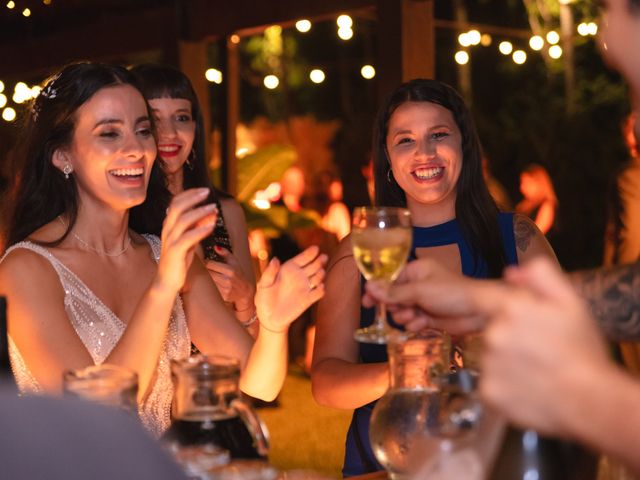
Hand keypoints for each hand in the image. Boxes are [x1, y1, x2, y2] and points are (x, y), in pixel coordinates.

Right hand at [156, 188, 216, 293]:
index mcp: (168, 226)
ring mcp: (170, 241)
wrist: (167, 282)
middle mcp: (167, 230)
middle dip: (193, 198)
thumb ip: (196, 227)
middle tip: (207, 192)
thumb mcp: (189, 241)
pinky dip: (200, 230)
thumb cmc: (178, 261)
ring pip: (183, 220)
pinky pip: (188, 238)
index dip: (189, 194)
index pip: (175, 203)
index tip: (203, 190)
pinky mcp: (175, 252)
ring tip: (213, 209)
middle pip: (177, 207)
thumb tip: (209, 213)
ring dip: (200, 212)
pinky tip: (211, 225)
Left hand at [205, 247, 255, 309]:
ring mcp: (225, 289)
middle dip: (207, 270)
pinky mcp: (223, 296)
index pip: (210, 264)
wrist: (245, 291)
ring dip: (209, 278)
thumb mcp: (235, 261)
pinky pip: (213, 288)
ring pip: (210, 281)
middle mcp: (228, 280)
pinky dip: (213, 285)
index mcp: (231, 270)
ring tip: (214, 275)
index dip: (206, 262)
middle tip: (208, 268)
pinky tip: (218, 284)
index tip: (206, 261)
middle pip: (208, 273)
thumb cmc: (239, 274)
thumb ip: (225, 253)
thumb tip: (216, 247)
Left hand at [255, 246, 326, 332]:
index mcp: (289, 269)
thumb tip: (276, 259)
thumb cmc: (264, 298)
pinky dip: (321, 289)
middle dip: (320, 261)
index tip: (316, 249)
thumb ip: (269, 272)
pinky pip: (318, 292)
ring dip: (320, 274)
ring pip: (318, 277)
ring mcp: (305, 287)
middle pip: (314, 265)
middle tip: (323, 257)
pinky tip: (320, 287)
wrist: (269, 317)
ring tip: (319, 273)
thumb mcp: (263, 284)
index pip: (302, 258)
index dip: (310, 253)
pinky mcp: (308, 299)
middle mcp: (299, 276)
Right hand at [362, 258, 491, 333]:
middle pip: (393, 297)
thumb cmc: (452, 293)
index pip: (390, 279)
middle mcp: (418, 284)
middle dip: (396, 306)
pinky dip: (415, 324)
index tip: (367, 302)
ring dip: (405, 316)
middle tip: (403, 309)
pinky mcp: (429, 317)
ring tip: (416, 316)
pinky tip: (424, 323)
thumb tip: (369, 286)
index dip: (378, 291)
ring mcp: (423, 301)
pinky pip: (411, 321)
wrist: (479, 312)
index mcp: (416, 270)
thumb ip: (394, 291)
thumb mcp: (420, 290)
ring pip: (400, 311)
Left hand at [480, 257, 610, 436]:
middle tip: (539, 352)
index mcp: (511, 309)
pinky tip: (528, 389)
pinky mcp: (488, 393)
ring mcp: (489, 365)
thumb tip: (512, 272)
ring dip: (506, 364)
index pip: (485, 302)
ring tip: (536, 372)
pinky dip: (505, 388)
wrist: (591, 401)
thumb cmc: (582, 351)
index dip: (504, 315)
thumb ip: (542, 277)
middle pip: (491, 332)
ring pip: (490, 360)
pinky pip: (490, 385)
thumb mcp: (571, 303)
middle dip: (509, 340)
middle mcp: (494, 335)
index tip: (524, 327)